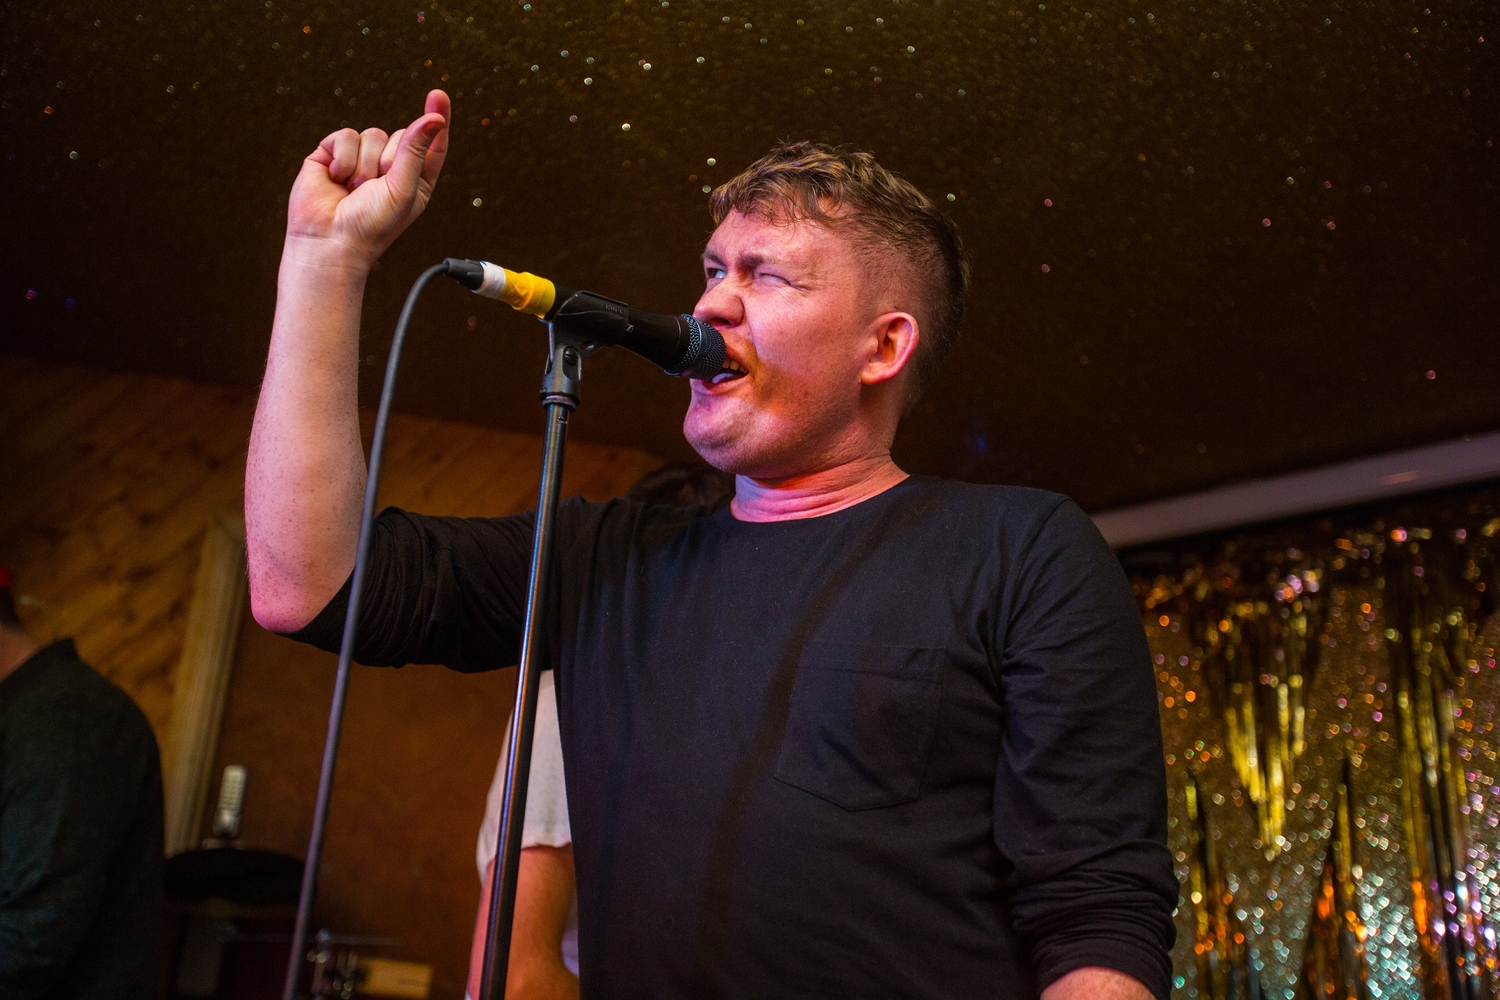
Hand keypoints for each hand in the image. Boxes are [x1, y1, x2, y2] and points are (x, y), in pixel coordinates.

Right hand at [284, 89, 450, 270]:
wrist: (328, 241)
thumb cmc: (371, 225)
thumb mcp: (403, 188)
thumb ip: (416, 149)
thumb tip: (433, 118)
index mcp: (415, 180)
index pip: (431, 143)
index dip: (435, 120)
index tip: (438, 95)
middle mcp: (389, 168)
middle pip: (399, 135)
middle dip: (389, 159)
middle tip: (376, 188)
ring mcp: (360, 159)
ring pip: (372, 134)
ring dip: (364, 164)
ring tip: (354, 189)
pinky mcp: (332, 154)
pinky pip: (345, 135)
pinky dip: (342, 157)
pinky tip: (336, 178)